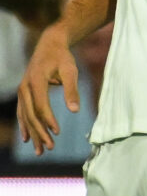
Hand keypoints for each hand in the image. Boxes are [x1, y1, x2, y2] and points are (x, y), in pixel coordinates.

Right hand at [16, 24, 80, 154]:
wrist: (49, 44)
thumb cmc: (62, 57)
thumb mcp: (70, 70)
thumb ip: (72, 90)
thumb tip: (75, 111)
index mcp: (36, 81)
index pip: (41, 106)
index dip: (48, 120)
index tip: (58, 131)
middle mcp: (25, 87)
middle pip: (31, 114)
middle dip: (40, 132)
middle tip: (50, 147)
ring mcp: (22, 91)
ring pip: (25, 116)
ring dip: (32, 133)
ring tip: (40, 150)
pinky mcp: (23, 93)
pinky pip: (22, 112)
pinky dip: (25, 126)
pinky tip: (28, 138)